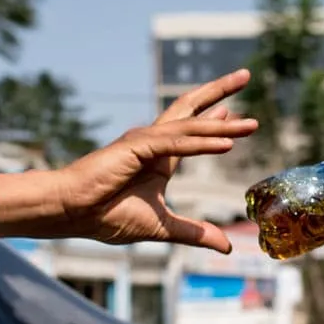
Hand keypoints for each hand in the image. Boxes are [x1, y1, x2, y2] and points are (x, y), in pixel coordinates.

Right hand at [0, 70, 257, 251]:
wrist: (71, 211)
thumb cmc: (106, 216)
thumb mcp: (163, 228)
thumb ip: (195, 234)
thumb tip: (226, 248)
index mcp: (159, 158)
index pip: (193, 132)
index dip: (216, 120)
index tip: (236, 111)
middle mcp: (154, 142)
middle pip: (192, 109)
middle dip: (220, 92)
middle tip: (245, 75)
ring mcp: (146, 142)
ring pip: (192, 128)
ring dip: (223, 124)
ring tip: (252, 123)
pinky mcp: (137, 148)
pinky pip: (177, 143)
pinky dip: (202, 142)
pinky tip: (228, 143)